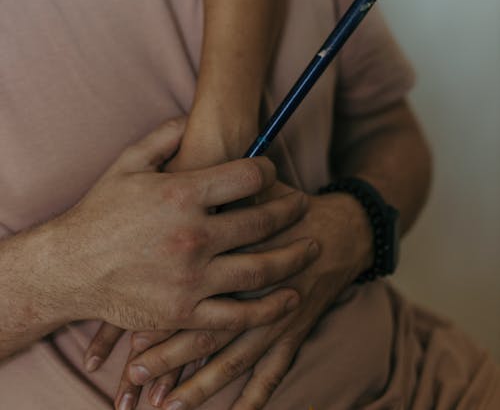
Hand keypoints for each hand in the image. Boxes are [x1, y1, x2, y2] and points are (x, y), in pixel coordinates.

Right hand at [53, 117, 318, 334]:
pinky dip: (268, 308)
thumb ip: (164, 136)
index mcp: (182, 194)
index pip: (248, 176)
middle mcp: (193, 235)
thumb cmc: (99, 212)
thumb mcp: (127, 162)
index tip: (272, 173)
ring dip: (294, 258)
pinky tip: (289, 298)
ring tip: (312, 248)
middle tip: (304, 206)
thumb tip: (192, 118)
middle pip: (262, 221)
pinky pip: (236, 314)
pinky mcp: (185, 312)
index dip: (268, 171)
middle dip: (290, 211)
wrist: (69, 268)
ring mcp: (191, 277)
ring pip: (259, 268)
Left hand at [116, 187, 372, 409]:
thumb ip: (214, 196)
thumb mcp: (249, 192)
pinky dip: (255, 396)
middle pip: (205, 332)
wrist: (340, 228)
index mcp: (238, 254)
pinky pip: (274, 371)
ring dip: (200, 385)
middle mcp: (255, 291)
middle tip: (133, 378)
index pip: (191, 290)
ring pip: (234, 359)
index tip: (127, 338)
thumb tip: (165, 189)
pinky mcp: (294, 331)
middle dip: (168, 359)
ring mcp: (278, 316)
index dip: (159, 315)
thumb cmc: (285, 208)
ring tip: (167, 406)